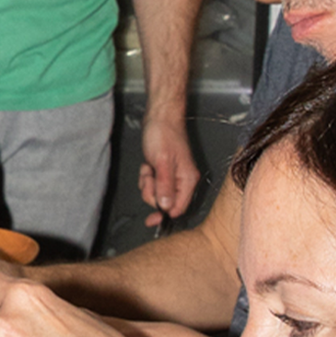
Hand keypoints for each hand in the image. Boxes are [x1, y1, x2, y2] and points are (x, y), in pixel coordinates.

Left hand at [138, 112, 199, 226]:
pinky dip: (147, 177)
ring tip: (148, 167)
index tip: (151, 219)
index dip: (164, 214)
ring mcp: (174, 176)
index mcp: (188, 179)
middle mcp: (183, 180)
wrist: (160, 117)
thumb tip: (165, 207)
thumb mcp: (162, 162)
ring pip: (157, 193)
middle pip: (165, 202)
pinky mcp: (164, 172)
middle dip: (152, 192)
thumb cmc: (163, 134)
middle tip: (150, 177)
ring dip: (148, 183)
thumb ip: (165, 185)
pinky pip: (153, 184)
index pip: (179, 207)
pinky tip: (147, 165)